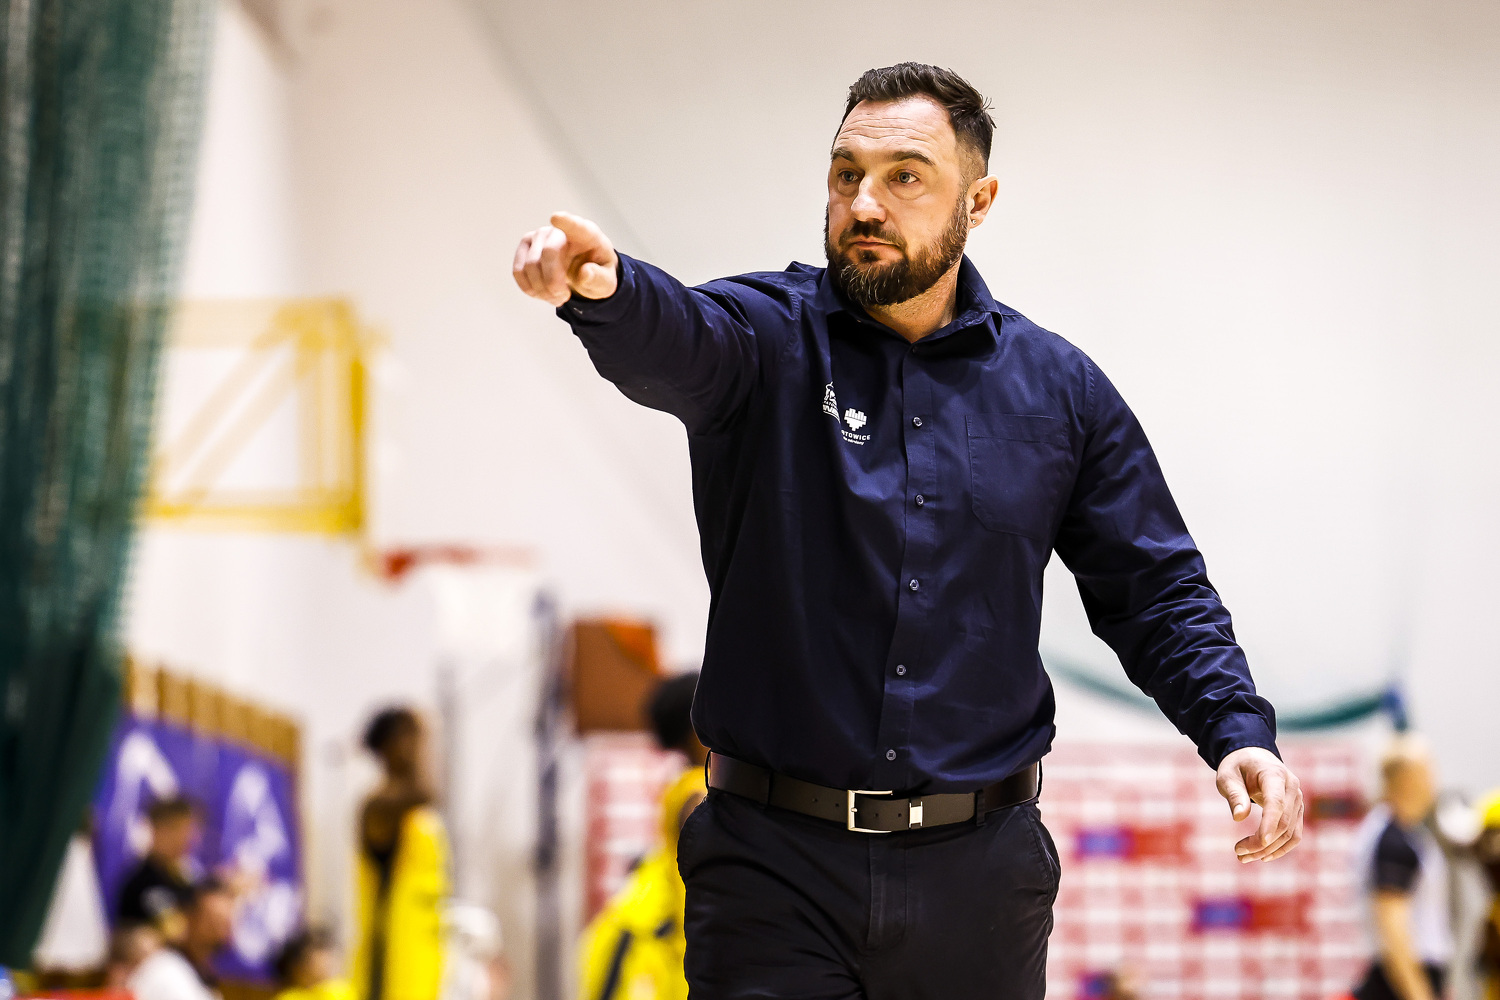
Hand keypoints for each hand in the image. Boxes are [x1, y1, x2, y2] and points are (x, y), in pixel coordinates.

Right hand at [512, 211, 617, 305]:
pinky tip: (543, 293)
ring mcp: (540, 236)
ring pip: (530, 266)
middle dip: (552, 283)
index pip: (575, 225)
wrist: (582, 272)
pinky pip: (519, 271)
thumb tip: (585, 273)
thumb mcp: (606, 282)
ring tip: (556, 297)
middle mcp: (560, 230)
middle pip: (548, 253)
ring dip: (542, 290)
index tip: (557, 218)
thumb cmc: (595, 272)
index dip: (566, 222)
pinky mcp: (525, 247)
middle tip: (564, 298)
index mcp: (587, 234)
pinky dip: (530, 288)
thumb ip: (599, 279)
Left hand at [1216, 746, 1303, 862]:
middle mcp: (1292, 787)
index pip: (1276, 802)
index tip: (1260, 843)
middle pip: (1283, 822)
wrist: (1253, 756)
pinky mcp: (1297, 810)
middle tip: (1238, 853)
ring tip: (1244, 857)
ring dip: (1270, 850)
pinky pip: (1294, 834)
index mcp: (1274, 774)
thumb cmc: (1237, 766)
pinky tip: (1263, 856)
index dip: (1270, 824)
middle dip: (1262, 842)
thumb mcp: (1227, 775)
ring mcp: (1297, 800)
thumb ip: (1234, 794)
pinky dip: (1281, 847)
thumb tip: (1239, 818)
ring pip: (1290, 832)